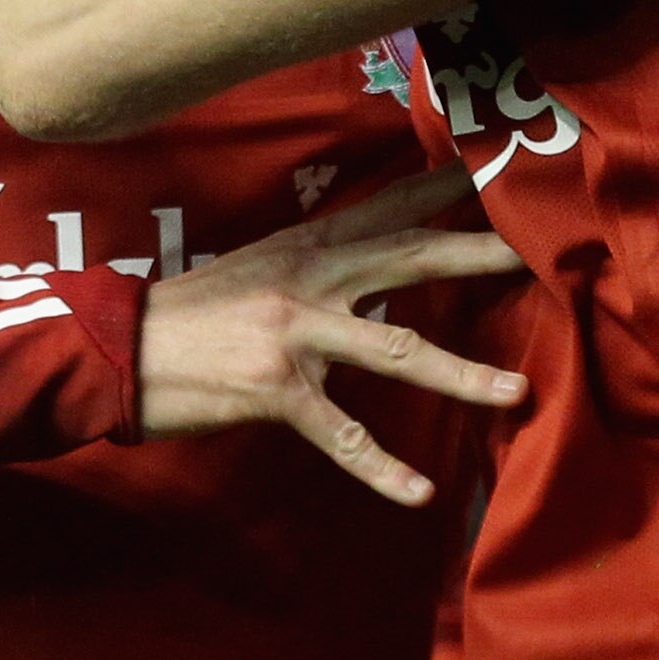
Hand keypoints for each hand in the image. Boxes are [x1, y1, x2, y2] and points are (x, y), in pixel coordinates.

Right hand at [138, 167, 526, 505]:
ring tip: (516, 390)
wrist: (118, 348)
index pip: (390, 207)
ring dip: (461, 373)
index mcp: (307, 245)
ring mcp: (295, 334)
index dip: (447, 188)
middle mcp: (310, 279)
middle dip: (477, 256)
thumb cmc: (193, 312)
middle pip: (410, 259)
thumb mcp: (260, 266)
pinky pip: (342, 435)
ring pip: (396, 349)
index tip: (500, 166)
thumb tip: (374, 254)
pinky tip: (420, 493)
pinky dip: (383, 467)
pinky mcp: (276, 391)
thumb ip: (319, 260)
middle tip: (539, 252)